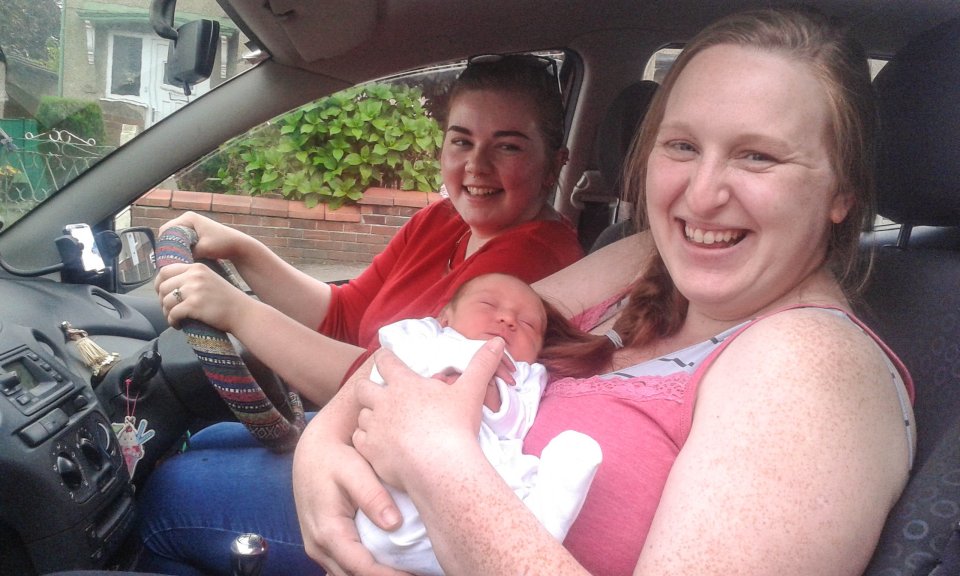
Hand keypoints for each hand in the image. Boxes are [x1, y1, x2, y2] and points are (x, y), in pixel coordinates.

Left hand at [155, 261, 246, 329]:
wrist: (242, 313)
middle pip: (163, 287)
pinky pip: (172, 314)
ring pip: (165, 301)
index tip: (161, 294)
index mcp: (196, 268)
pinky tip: (178, 325)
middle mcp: (194, 276)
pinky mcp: (194, 305)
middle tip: (169, 310)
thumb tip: (168, 286)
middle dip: (161, 301)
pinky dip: (172, 321)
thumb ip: (192, 278)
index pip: (165, 270)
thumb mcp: (209, 280)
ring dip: (166, 313)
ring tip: (175, 319)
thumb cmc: (226, 300)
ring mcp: (194, 290)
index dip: (159, 283)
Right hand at [159, 211, 250, 262]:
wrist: (238, 245)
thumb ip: (187, 253)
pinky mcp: (195, 231)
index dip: (164, 244)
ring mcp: (191, 224)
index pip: (166, 230)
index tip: (168, 257)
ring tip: (179, 259)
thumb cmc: (223, 244)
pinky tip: (186, 257)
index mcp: (188, 217)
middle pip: (169, 233)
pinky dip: (183, 247)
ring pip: (175, 238)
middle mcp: (188, 218)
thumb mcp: (203, 249)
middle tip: (172, 260)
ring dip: (177, 248)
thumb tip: (174, 260)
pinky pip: (182, 240)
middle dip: (170, 246)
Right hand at [292, 419, 405, 575]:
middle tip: (417, 573)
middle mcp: (319, 546)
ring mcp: (318, 548)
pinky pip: (344, 567)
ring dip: (374, 575)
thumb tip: (394, 524)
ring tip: (406, 571)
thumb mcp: (354, 469)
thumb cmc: (334, 457)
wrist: (311, 450)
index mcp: (328, 531)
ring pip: (347, 575)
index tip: (414, 575)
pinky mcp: (323, 545)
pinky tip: (387, 566)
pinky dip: (364, 570)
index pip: (362, 567)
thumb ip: (372, 496)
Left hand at [353, 338, 504, 489]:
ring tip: (385, 425)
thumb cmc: (455, 426)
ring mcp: (374, 427)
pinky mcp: (369, 451)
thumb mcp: (470, 392)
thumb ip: (482, 365)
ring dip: (370, 418)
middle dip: (369, 389)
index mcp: (405, 384)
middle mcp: (384, 402)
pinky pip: (359, 440)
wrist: (441, 467)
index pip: (385, 361)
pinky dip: (367, 441)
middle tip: (381, 397)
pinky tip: (380, 446)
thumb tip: (498, 342)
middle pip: (362, 387)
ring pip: (361, 416)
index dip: (384, 358)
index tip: (385, 359)